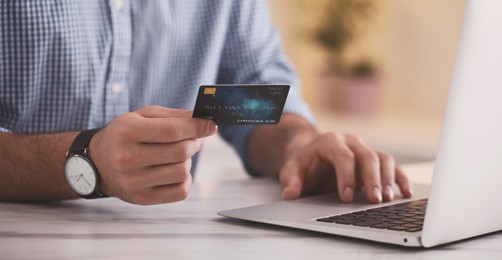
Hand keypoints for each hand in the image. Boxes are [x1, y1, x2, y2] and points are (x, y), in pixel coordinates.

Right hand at [89, 106, 216, 204]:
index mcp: (127, 132)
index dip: (197, 128)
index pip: (172, 131)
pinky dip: (184, 179)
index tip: (211, 126)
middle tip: (195, 138)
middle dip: (195, 142)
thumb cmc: (124, 135)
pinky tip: (173, 170)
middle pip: (180, 152)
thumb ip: (172, 116)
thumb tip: (203, 120)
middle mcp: (128, 158)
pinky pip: (180, 191)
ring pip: (182, 171)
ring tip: (178, 154)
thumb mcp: (141, 116)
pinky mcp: (142, 198)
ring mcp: (134, 181)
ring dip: (188, 160)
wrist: (97, 164)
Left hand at [279, 132, 411, 202]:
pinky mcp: (374, 160)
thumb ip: (290, 181)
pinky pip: (391, 166)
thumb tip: (289, 194)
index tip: (346, 197)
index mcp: (330, 141)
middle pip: (367, 156)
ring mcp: (364, 149)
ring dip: (388, 178)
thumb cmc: (302, 163)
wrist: (310, 154)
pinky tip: (404, 193)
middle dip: (372, 178)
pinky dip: (399, 178)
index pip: (342, 156)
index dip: (346, 176)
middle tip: (374, 200)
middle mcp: (350, 142)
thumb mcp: (291, 170)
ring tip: (388, 200)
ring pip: (382, 158)